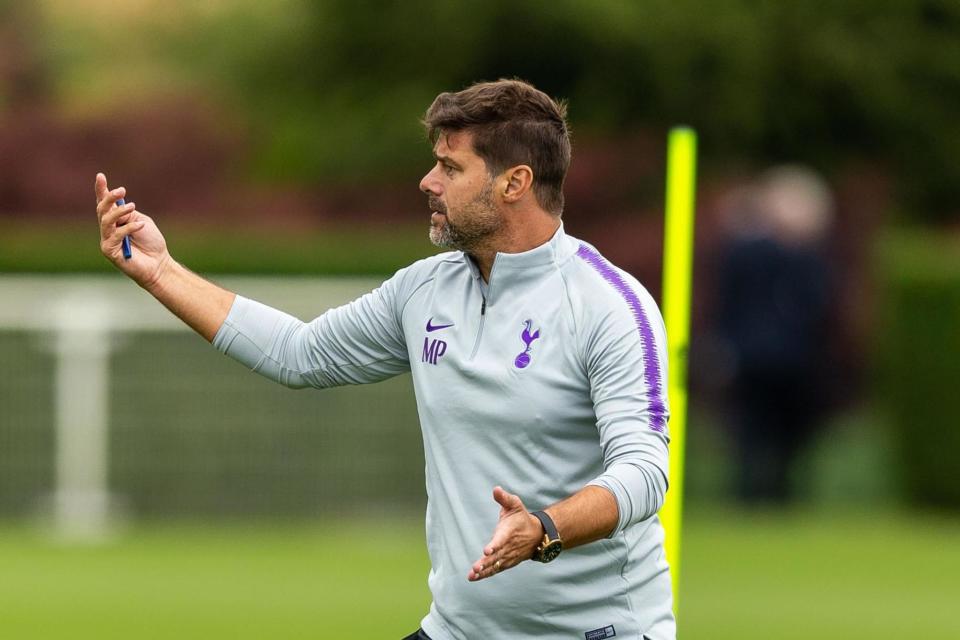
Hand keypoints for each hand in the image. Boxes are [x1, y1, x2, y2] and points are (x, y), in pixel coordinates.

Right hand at [95, 172, 171, 288]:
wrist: (159, 264)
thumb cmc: (151, 243)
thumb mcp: (142, 221)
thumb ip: (129, 214)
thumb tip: (117, 207)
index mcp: (115, 220)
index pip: (104, 203)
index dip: (101, 190)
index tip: (101, 176)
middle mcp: (108, 229)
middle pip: (102, 210)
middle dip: (109, 197)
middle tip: (122, 190)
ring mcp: (106, 240)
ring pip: (106, 221)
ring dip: (119, 212)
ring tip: (133, 206)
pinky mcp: (109, 251)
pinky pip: (116, 235)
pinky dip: (129, 228)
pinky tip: (140, 226)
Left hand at [468, 486, 542, 581]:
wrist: (537, 535)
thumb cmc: (521, 518)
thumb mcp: (515, 504)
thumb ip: (504, 498)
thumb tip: (496, 489)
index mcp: (509, 532)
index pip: (501, 540)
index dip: (494, 545)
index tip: (486, 551)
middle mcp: (508, 547)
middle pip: (496, 556)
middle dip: (486, 563)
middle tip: (475, 568)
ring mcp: (508, 556)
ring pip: (495, 565)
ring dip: (484, 571)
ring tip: (472, 575)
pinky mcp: (507, 562)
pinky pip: (496, 569)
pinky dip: (486, 574)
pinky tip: (474, 578)